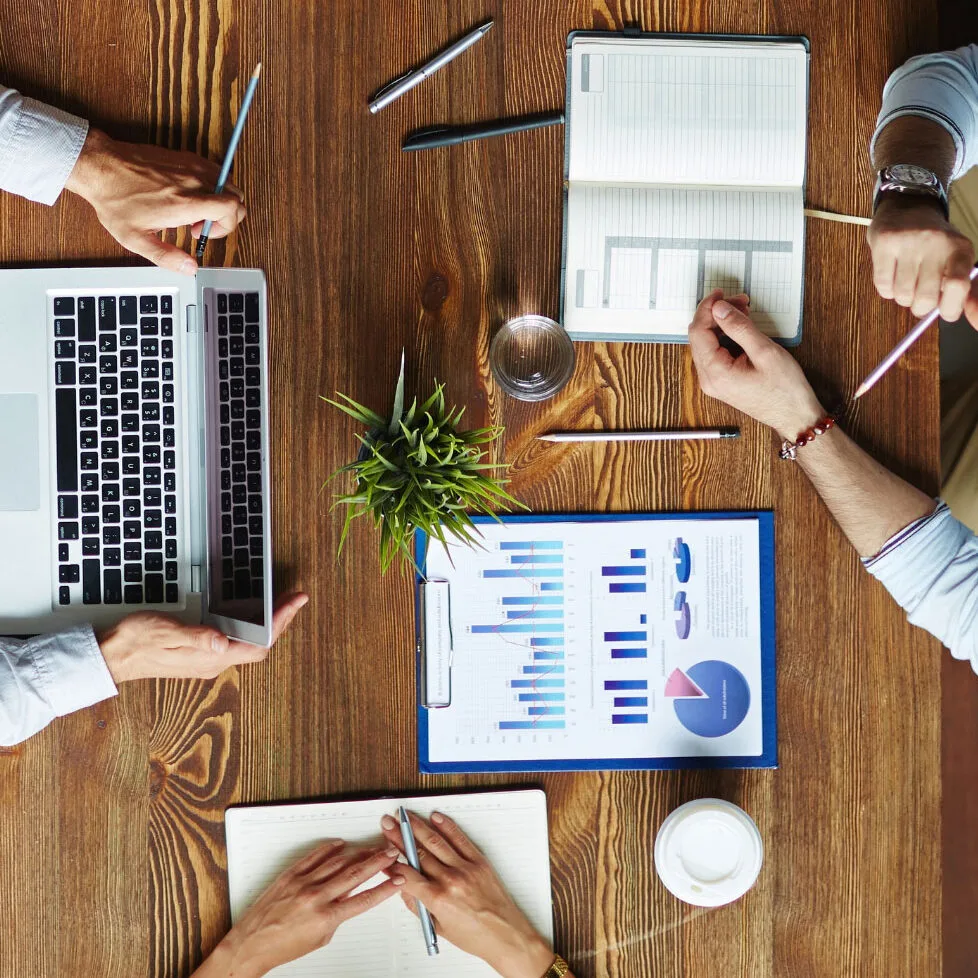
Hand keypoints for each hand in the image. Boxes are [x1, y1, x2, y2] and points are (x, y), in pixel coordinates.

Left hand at [64, 127, 246, 274]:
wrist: (100, 166)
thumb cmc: (115, 200)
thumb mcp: (136, 239)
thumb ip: (167, 257)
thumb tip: (191, 269)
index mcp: (186, 203)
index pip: (233, 208)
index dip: (227, 226)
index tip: (203, 232)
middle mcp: (193, 181)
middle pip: (237, 196)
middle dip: (227, 215)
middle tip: (200, 223)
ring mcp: (191, 165)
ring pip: (227, 183)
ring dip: (219, 200)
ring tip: (194, 209)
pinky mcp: (185, 157)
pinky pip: (213, 172)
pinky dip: (210, 185)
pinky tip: (188, 194)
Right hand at [97, 591, 307, 682]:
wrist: (113, 655)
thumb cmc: (136, 640)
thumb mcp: (165, 630)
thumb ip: (195, 636)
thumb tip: (222, 641)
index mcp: (210, 657)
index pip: (258, 644)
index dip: (281, 623)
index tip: (295, 602)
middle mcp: (213, 662)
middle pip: (260, 646)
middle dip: (282, 621)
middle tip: (297, 598)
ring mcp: (208, 659)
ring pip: (251, 645)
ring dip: (270, 625)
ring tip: (284, 604)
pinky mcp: (201, 654)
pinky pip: (238, 643)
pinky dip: (253, 627)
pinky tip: (254, 615)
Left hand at [199, 841, 400, 977]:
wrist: (252, 943)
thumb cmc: (283, 946)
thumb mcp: (319, 938)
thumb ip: (337, 916)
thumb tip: (348, 897)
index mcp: (326, 917)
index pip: (363, 899)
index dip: (383, 889)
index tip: (396, 880)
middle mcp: (316, 897)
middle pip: (355, 874)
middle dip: (377, 862)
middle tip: (390, 853)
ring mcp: (303, 883)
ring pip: (338, 861)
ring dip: (359, 853)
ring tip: (372, 848)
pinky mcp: (291, 874)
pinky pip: (314, 856)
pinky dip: (329, 848)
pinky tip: (341, 844)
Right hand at [380, 811, 555, 977]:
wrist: (505, 935)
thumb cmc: (476, 936)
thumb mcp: (438, 927)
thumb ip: (418, 906)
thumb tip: (403, 888)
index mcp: (438, 899)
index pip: (407, 875)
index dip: (393, 863)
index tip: (384, 855)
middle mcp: (451, 880)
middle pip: (418, 853)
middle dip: (400, 837)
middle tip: (388, 824)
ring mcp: (466, 868)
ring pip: (436, 842)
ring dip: (418, 826)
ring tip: (405, 816)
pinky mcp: (479, 861)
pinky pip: (460, 839)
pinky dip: (447, 826)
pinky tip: (436, 818)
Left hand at [687, 291, 824, 440]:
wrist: (794, 417)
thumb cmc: (785, 389)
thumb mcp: (764, 351)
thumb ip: (739, 328)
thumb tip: (718, 309)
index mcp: (715, 373)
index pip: (698, 332)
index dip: (707, 309)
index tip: (722, 293)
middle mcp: (708, 379)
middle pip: (700, 336)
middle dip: (716, 314)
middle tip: (740, 301)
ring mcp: (713, 382)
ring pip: (707, 343)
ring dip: (722, 324)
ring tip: (745, 312)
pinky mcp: (721, 381)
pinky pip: (715, 353)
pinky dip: (726, 337)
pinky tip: (742, 328)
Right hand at [867, 195, 977, 326]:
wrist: (908, 207)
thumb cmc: (935, 243)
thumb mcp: (958, 261)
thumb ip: (969, 292)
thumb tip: (976, 321)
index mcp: (960, 248)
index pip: (957, 286)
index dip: (950, 308)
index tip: (946, 312)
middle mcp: (936, 242)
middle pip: (924, 298)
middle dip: (920, 306)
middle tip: (921, 294)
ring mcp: (908, 241)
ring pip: (901, 296)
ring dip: (902, 297)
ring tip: (906, 280)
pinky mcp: (884, 243)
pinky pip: (882, 287)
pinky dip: (887, 289)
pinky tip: (892, 274)